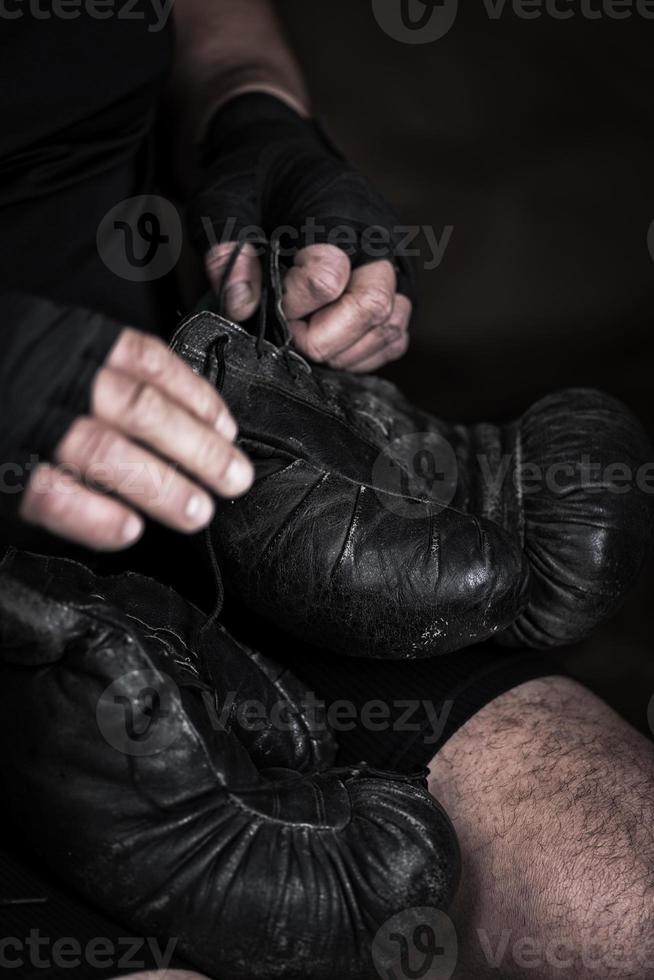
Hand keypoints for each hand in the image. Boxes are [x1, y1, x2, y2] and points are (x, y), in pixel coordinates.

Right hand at [20, 328, 253, 550]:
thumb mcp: (47, 346)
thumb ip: (94, 368)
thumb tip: (168, 410)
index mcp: (68, 340)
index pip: (146, 362)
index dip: (194, 397)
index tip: (227, 428)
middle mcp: (52, 375)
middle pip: (141, 410)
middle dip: (196, 448)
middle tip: (234, 478)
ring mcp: (25, 420)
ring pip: (105, 452)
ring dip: (159, 485)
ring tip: (197, 512)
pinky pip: (48, 492)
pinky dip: (90, 514)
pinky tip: (126, 530)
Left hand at [189, 93, 414, 372]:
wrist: (285, 159)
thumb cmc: (254, 180)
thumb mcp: (221, 203)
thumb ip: (227, 252)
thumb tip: (241, 306)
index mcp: (336, 208)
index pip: (326, 278)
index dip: (291, 304)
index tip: (265, 301)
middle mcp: (378, 236)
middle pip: (372, 307)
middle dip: (324, 339)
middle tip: (288, 338)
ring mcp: (395, 262)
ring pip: (389, 327)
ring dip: (343, 351)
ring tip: (304, 341)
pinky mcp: (400, 287)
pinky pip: (396, 338)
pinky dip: (362, 355)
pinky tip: (328, 345)